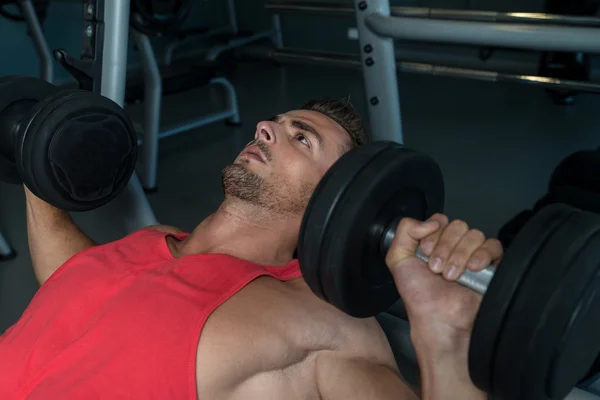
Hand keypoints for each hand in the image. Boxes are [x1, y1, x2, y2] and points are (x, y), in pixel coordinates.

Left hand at [385, 214, 502, 354]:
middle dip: (444, 246)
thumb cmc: (419, 295)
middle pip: (457, 225)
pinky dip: (481, 254)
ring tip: (450, 276)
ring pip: (474, 234)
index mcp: (434, 244)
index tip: (425, 253)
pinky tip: (471, 269)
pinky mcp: (492, 266)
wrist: (439, 319)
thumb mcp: (398, 260)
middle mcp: (454, 248)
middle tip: (436, 269)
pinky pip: (493, 246)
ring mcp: (474, 256)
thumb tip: (431, 221)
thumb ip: (404, 231)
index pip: (440, 220)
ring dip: (459, 254)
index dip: (432, 233)